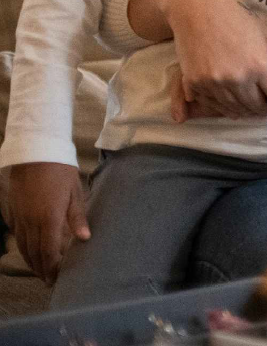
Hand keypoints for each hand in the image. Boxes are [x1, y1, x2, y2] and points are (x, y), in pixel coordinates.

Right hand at [6, 163, 89, 283]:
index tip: (58, 278)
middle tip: (50, 281)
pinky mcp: (14, 211)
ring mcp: (20, 217)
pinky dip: (24, 248)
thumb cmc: (60, 170)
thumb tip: (85, 239)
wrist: (34, 152)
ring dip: (32, 261)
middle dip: (42, 269)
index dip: (53, 267)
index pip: (49, 251)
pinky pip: (17, 235)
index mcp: (49, 217)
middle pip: (34, 252)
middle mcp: (31, 221)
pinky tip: (30, 253)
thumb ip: (77, 217)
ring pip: (23, 246)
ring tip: (41, 272)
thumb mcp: (75, 192)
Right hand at [170, 0, 266, 119]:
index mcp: (259, 65)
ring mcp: (214, 83)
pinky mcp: (195, 84)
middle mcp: (238, 78)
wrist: (196, 8)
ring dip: (245, 111)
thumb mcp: (265, 32)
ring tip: (250, 108)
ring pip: (235, 109)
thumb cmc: (234, 17)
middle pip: (257, 108)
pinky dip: (223, 107)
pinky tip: (229, 104)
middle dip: (265, 110)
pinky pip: (213, 104)